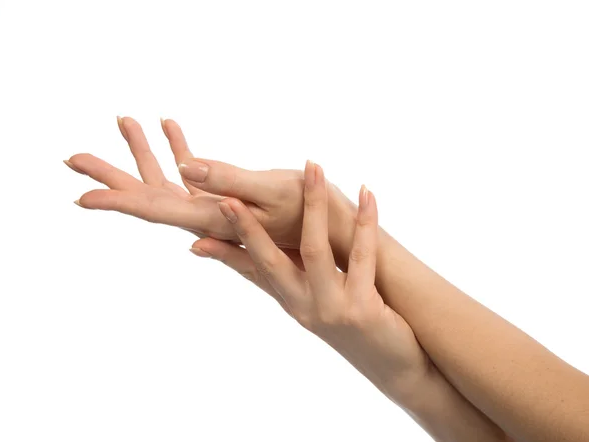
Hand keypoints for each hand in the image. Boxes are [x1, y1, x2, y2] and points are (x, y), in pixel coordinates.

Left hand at [65, 117, 312, 246]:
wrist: (334, 231)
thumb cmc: (310, 212)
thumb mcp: (270, 191)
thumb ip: (229, 181)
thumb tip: (184, 170)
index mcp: (210, 216)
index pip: (151, 208)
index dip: (114, 199)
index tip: (78, 196)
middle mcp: (205, 214)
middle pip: (147, 194)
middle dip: (112, 172)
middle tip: (72, 158)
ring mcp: (215, 205)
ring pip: (167, 178)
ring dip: (144, 151)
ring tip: (124, 120)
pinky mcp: (229, 196)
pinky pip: (196, 171)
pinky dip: (180, 148)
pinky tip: (171, 127)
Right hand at [192, 160, 429, 403]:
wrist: (393, 366)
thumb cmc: (355, 325)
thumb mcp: (317, 305)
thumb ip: (294, 279)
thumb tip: (268, 256)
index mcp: (291, 301)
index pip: (251, 270)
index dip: (227, 246)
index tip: (204, 224)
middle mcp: (304, 307)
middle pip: (270, 261)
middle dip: (249, 228)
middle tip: (229, 197)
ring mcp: (331, 309)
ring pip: (315, 251)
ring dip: (313, 205)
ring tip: (313, 168)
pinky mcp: (362, 311)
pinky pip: (362, 258)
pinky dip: (364, 223)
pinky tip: (367, 194)